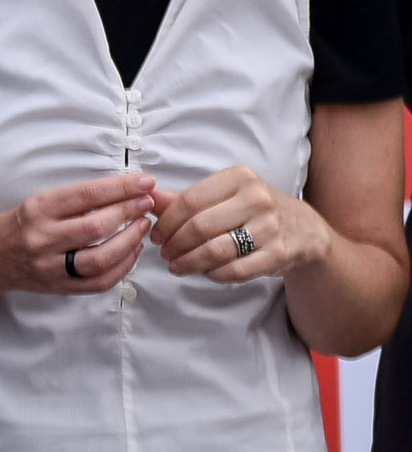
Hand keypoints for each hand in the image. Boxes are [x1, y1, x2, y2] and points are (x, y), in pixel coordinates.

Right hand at [0, 172, 157, 295]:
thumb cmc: (26, 223)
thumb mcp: (43, 201)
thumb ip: (79, 198)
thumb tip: (126, 190)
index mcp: (38, 210)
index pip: (87, 195)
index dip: (121, 188)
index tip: (145, 182)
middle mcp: (42, 238)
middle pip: (96, 226)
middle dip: (129, 212)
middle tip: (146, 203)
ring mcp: (51, 266)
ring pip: (100, 258)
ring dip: (130, 241)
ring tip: (143, 226)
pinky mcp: (60, 286)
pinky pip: (100, 281)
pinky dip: (123, 267)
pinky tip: (132, 251)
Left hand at [151, 165, 327, 281]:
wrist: (303, 228)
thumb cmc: (253, 209)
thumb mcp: (223, 194)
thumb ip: (185, 198)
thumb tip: (148, 199)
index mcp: (240, 177)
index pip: (190, 200)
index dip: (166, 221)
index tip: (156, 234)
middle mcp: (258, 199)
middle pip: (199, 226)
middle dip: (174, 244)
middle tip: (164, 253)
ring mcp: (270, 227)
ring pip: (216, 250)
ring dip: (189, 262)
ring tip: (177, 266)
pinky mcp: (278, 253)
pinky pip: (235, 270)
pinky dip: (213, 274)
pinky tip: (204, 271)